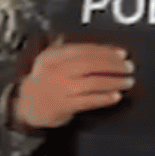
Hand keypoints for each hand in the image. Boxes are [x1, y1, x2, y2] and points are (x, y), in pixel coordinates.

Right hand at [13, 42, 133, 128]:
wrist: (25, 106)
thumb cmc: (45, 81)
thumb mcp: (51, 61)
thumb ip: (72, 51)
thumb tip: (104, 49)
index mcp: (54, 55)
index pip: (85, 50)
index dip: (106, 51)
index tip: (122, 54)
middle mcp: (56, 70)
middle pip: (91, 64)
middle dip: (113, 65)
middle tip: (128, 67)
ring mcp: (59, 88)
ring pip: (92, 82)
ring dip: (113, 81)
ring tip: (127, 82)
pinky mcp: (63, 106)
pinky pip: (88, 100)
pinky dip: (104, 98)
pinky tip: (116, 97)